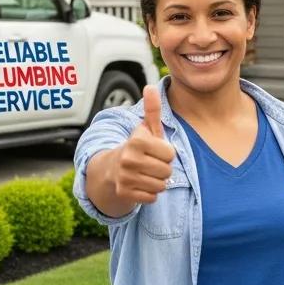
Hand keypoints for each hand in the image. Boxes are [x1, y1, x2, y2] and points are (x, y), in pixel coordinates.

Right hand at [107, 85, 175, 205]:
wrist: (113, 169)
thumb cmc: (138, 147)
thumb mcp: (146, 129)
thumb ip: (152, 109)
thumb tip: (150, 87)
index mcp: (137, 141)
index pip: (170, 154)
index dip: (166, 153)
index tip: (155, 150)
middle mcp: (129, 159)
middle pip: (167, 171)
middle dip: (163, 168)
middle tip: (151, 163)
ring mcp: (125, 177)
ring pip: (161, 186)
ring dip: (157, 181)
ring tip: (146, 173)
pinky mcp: (124, 193)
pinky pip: (152, 197)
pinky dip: (150, 193)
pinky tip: (141, 184)